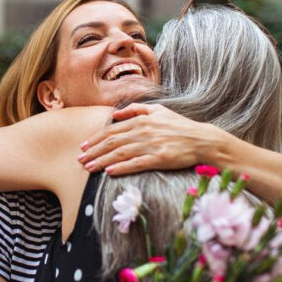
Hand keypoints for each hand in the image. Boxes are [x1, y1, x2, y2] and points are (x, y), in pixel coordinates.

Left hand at [76, 103, 227, 174]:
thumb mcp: (159, 110)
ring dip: (102, 161)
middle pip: (112, 142)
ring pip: (120, 154)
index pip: (112, 130)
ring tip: (88, 168)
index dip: (95, 139)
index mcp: (141, 120)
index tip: (83, 146)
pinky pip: (136, 164)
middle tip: (79, 160)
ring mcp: (151, 145)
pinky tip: (109, 172)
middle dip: (93, 151)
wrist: (202, 140)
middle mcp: (143, 131)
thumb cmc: (180, 125)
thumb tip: (116, 112)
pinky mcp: (159, 158)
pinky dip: (121, 168)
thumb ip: (136, 109)